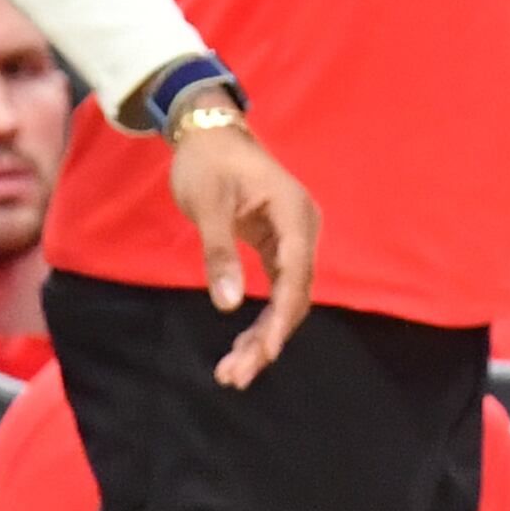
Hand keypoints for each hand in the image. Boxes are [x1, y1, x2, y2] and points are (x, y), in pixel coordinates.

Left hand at [168, 115, 319, 387]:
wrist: (209, 134)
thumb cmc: (206, 161)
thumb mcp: (206, 203)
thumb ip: (218, 252)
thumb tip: (226, 304)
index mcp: (294, 214)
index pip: (296, 274)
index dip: (282, 317)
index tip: (264, 352)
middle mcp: (303, 231)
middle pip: (295, 297)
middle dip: (267, 339)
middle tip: (236, 376)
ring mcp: (294, 242)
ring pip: (288, 301)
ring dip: (263, 338)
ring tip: (233, 373)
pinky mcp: (280, 250)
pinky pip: (278, 293)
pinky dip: (260, 321)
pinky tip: (241, 348)